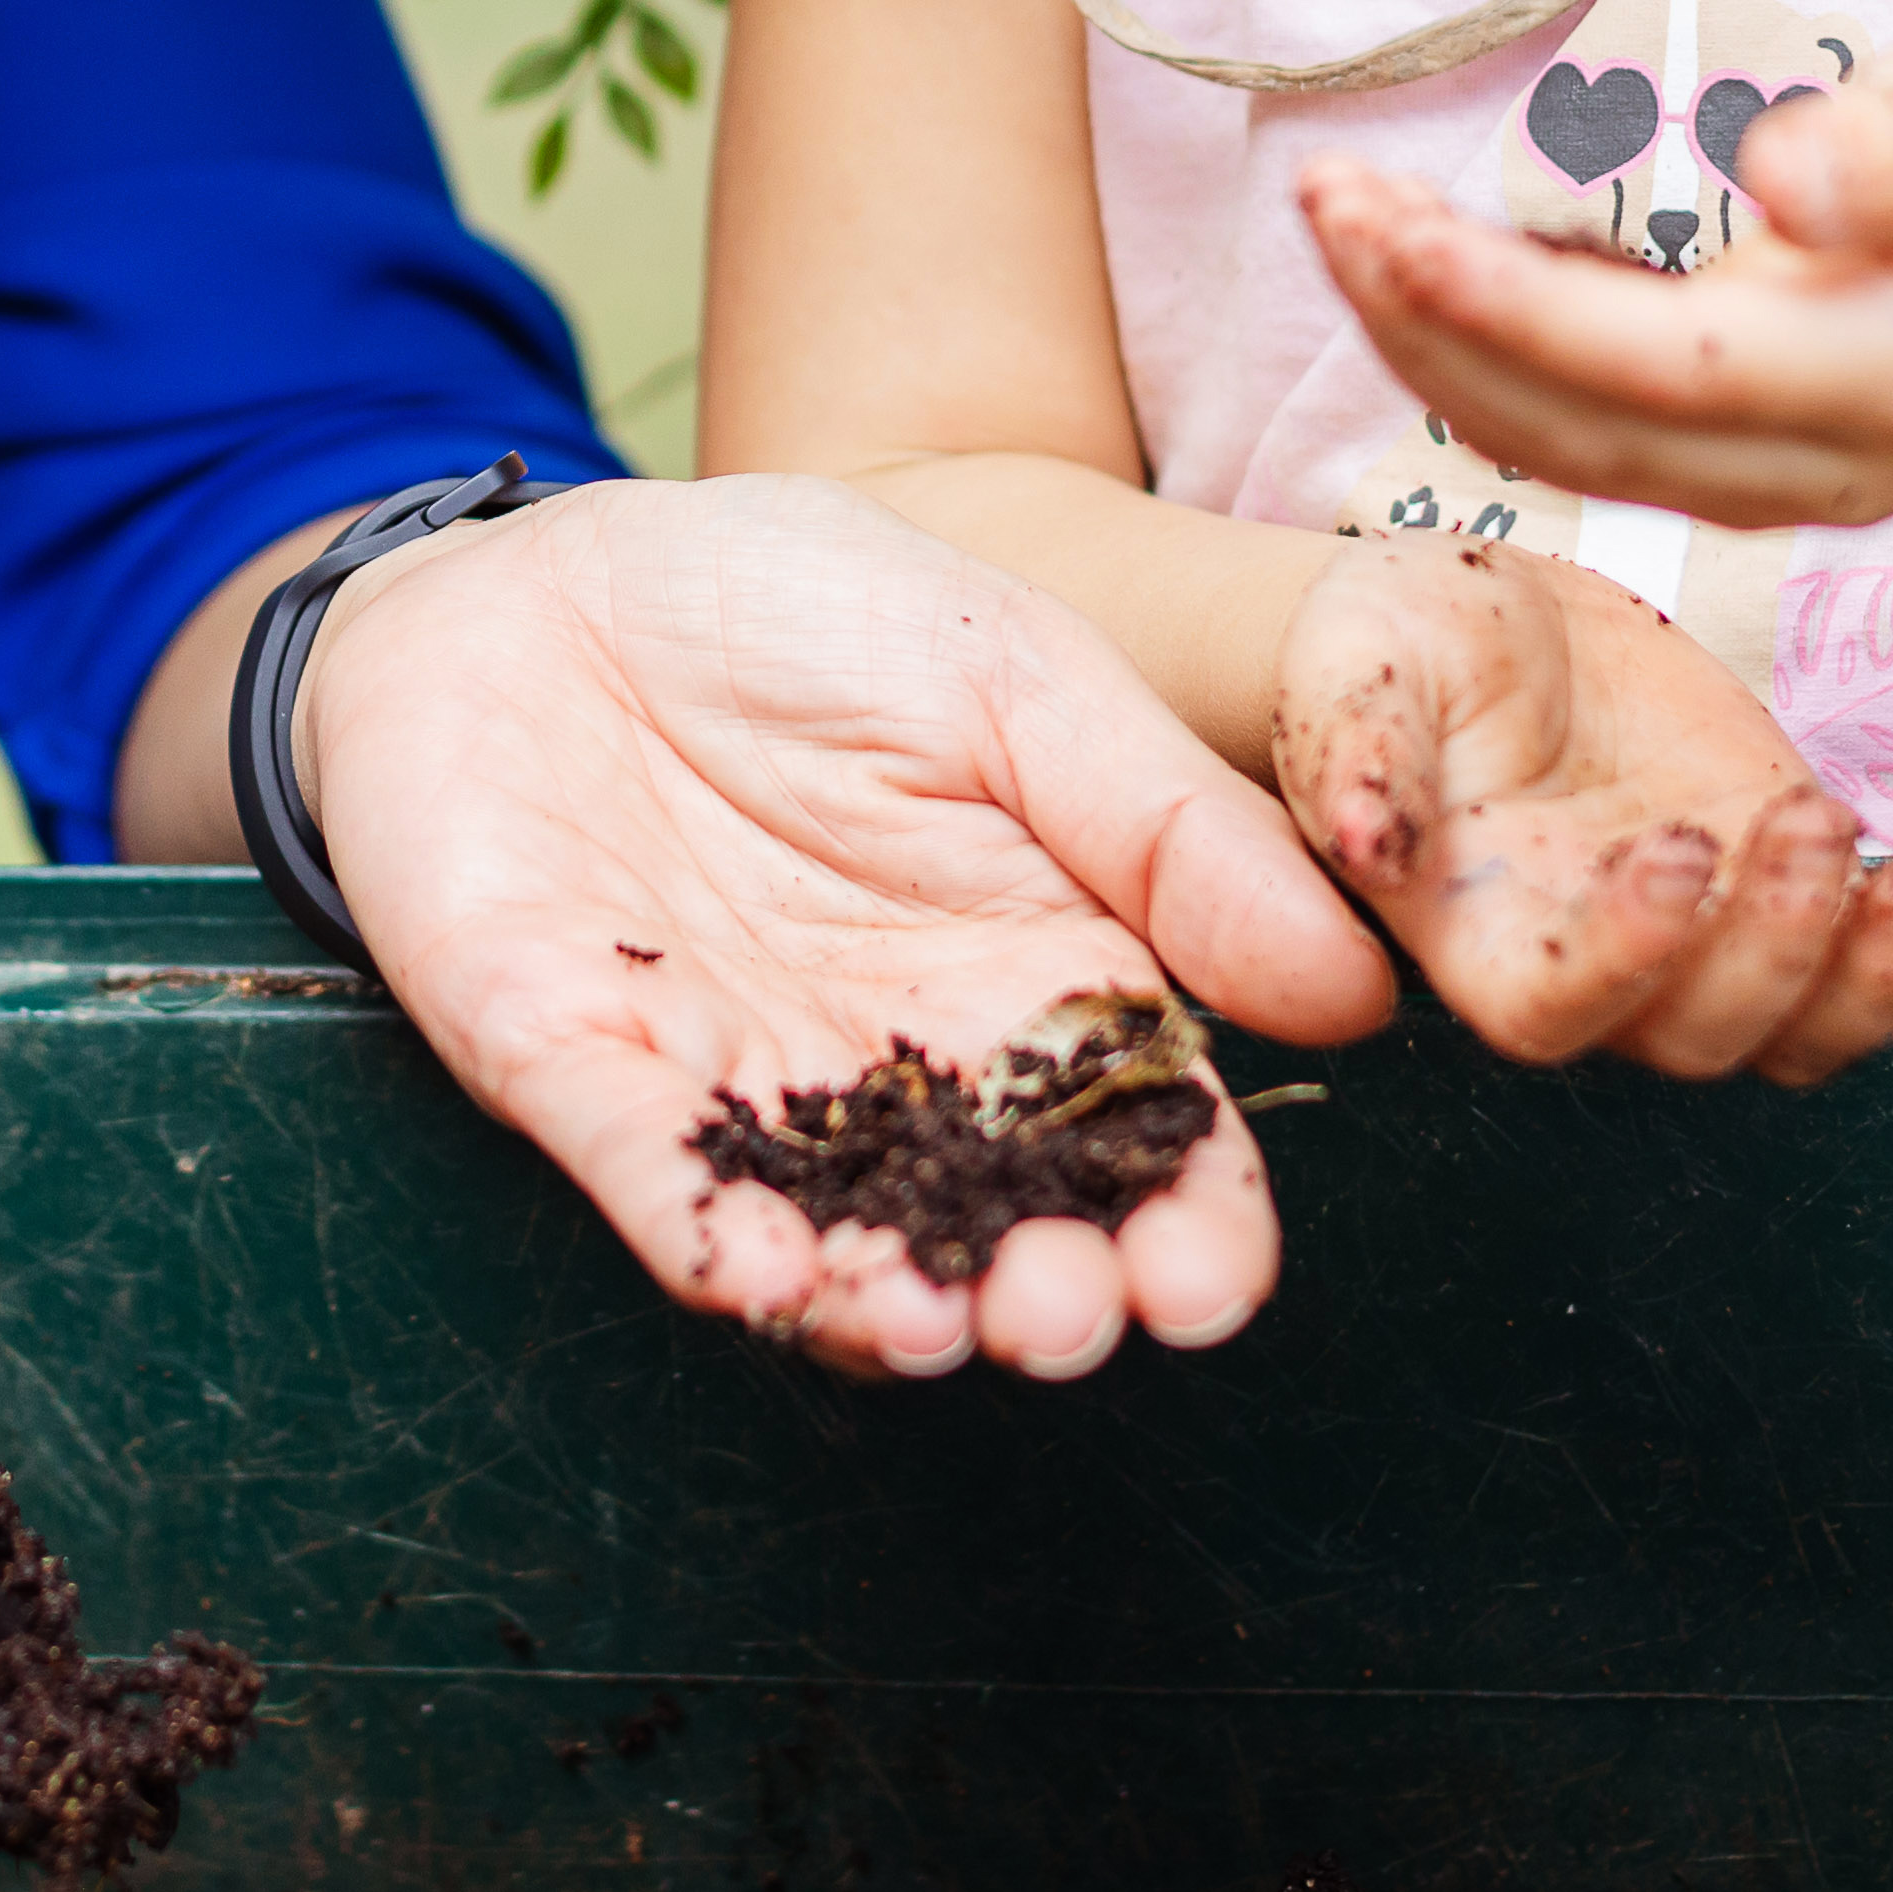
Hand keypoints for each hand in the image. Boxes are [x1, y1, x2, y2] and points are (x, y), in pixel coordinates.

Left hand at [298, 475, 1398, 1384]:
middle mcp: (896, 1061)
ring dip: (884, 1305)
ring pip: (832, 1235)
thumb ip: (1170, 828)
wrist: (537, 567)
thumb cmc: (790, 605)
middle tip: (1069, 1315)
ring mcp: (735, 1079)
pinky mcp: (578, 1069)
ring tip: (934, 1324)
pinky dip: (701, 1238)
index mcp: (1030, 969)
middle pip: (997, 1220)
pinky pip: (648, 1180)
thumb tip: (1355, 997)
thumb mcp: (1015, 670)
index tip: (1211, 1278)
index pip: (1138, 1133)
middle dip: (1043, 1293)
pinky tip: (760, 1275)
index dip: (1188, 1223)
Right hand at [1263, 531, 1892, 1077]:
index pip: (1554, 1010)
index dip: (1627, 962)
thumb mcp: (1356, 666)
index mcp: (1476, 929)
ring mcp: (1696, 930)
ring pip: (1795, 1029)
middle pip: (1698, 1035)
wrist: (1477, 619)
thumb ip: (1355, 751)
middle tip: (1807, 819)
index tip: (1675, 849)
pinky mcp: (1772, 878)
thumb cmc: (1391, 648)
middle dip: (1778, 951)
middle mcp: (1590, 959)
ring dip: (1873, 979)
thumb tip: (1358, 837)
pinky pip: (1858, 971)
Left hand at [1295, 28, 1892, 531]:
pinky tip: (1399, 269)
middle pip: (1583, 429)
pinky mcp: (1719, 477)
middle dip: (1432, 321)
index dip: (1519, 310)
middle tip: (1327, 197)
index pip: (1669, 371)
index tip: (1398, 225)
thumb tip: (1785, 171)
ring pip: (1557, 450)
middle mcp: (1819, 472)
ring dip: (1426, 344)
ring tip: (1338, 217)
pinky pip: (1568, 440)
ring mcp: (1765, 494)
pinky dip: (1467, 361)